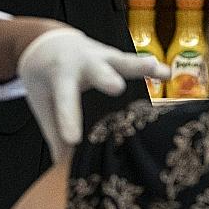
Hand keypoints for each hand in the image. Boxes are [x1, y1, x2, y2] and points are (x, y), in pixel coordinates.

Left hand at [16, 29, 167, 161]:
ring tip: (155, 69)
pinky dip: (151, 67)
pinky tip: (167, 73)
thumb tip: (61, 166)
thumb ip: (53, 131)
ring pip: (120, 61)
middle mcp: (81, 63)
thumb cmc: (45, 77)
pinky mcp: (114, 57)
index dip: (68, 119)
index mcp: (59, 75)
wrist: (50, 42)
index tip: (73, 140)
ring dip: (138, 66)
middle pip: (94, 71)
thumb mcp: (42, 101)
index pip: (64, 100)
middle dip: (105, 77)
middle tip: (116, 87)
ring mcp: (100, 57)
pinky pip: (133, 62)